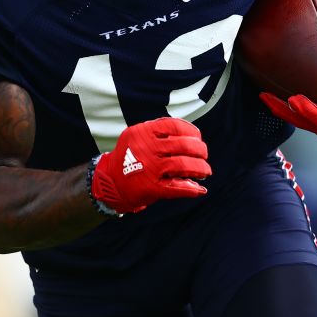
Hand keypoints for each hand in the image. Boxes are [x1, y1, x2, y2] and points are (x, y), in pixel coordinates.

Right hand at [90, 118, 211, 213]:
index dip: (191, 131)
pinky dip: (191, 190)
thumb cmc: (129, 157)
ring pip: (183, 166)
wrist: (110, 181)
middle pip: (183, 146)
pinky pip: (177, 188)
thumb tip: (192, 135)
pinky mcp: (151, 188)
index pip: (174, 126)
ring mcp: (149, 169)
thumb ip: (159, 133)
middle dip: (200, 150)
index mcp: (143, 133)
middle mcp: (146, 149)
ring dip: (200, 168)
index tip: (198, 136)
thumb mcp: (137, 137)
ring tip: (205, 171)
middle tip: (204, 154)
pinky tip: (199, 190)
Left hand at [260, 40, 316, 143]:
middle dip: (285, 112)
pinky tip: (275, 91)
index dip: (309, 112)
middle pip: (306, 123)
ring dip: (282, 110)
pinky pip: (304, 114)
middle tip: (266, 97)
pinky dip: (289, 106)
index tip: (295, 100)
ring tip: (263, 95)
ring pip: (302, 121)